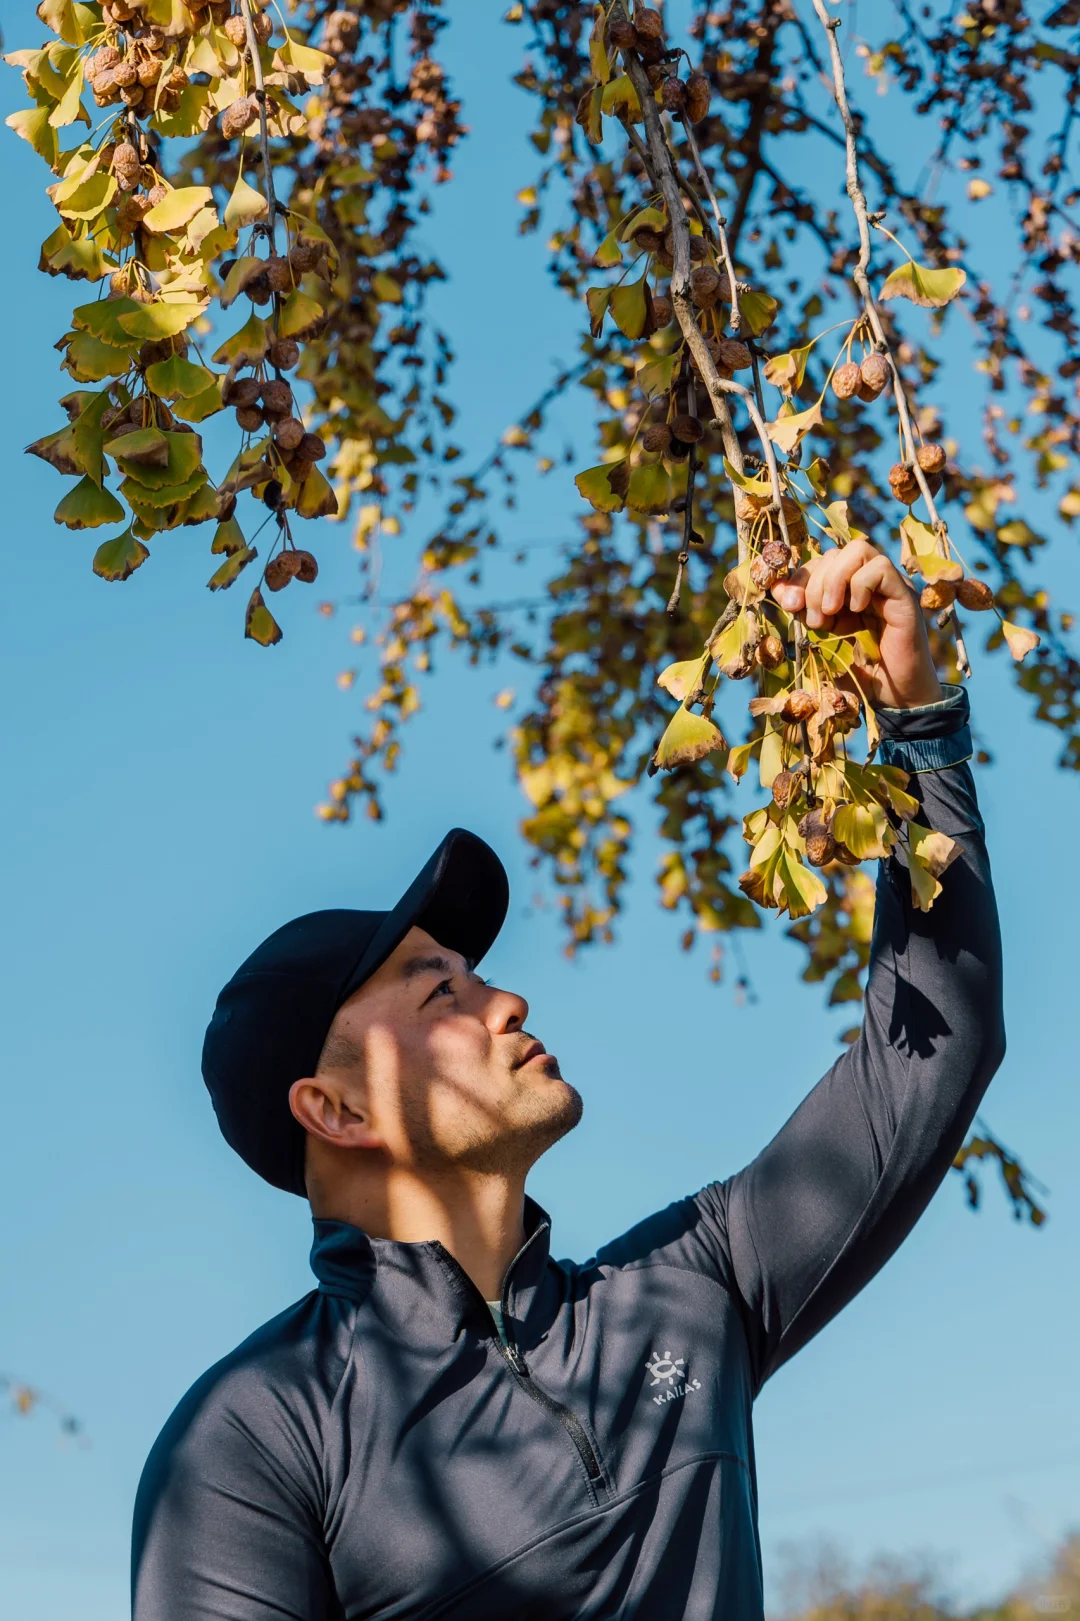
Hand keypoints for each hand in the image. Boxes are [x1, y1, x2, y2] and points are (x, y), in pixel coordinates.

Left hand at [770, 539, 943, 709]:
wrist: (895, 697)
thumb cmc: (861, 672)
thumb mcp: (822, 639)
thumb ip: (802, 613)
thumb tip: (777, 588)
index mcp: (848, 590)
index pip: (820, 562)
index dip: (799, 578)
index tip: (789, 605)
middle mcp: (870, 582)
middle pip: (836, 553)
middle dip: (814, 584)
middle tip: (815, 620)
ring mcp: (890, 586)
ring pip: (858, 550)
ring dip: (835, 580)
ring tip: (831, 614)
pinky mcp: (905, 596)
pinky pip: (880, 568)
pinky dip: (860, 585)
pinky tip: (856, 611)